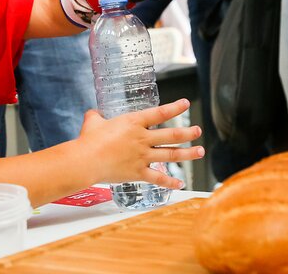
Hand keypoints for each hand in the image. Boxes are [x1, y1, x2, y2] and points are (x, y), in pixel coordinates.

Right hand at [78, 98, 203, 188]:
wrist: (87, 160)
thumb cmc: (89, 139)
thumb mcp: (93, 121)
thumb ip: (96, 116)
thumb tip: (94, 113)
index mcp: (134, 123)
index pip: (160, 113)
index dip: (175, 108)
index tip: (186, 104)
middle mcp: (142, 139)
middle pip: (172, 135)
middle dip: (188, 133)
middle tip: (197, 131)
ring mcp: (142, 156)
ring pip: (171, 155)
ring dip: (188, 154)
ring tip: (200, 152)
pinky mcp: (138, 173)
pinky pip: (158, 178)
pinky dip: (170, 182)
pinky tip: (180, 183)